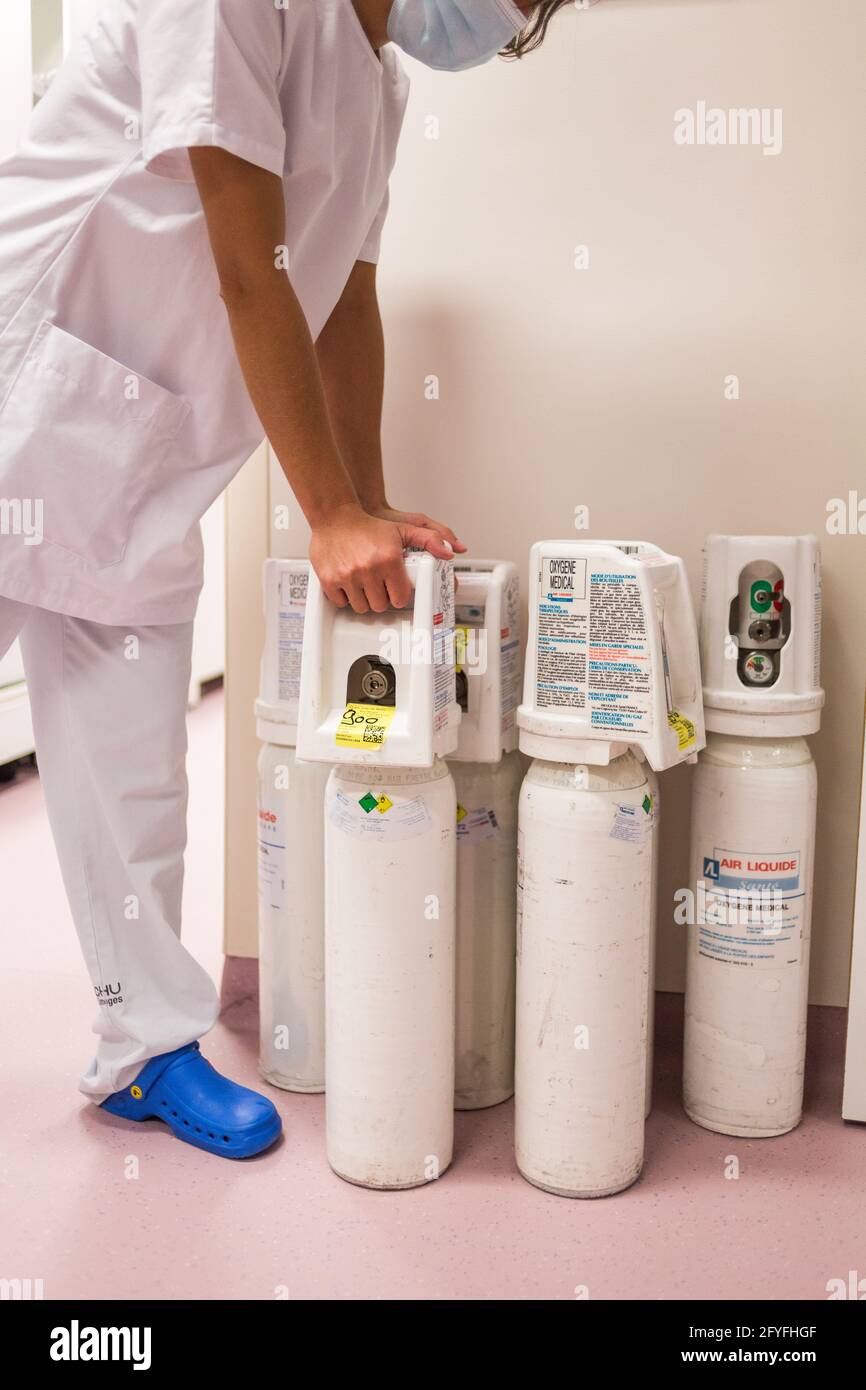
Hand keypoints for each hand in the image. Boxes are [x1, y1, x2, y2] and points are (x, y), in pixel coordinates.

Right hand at [309, 503, 458, 613]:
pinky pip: (340, 602)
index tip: (396, 591)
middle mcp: (369, 569)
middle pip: (380, 606)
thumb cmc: (369, 525)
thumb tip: (452, 552)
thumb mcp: (404, 528)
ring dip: (364, 602)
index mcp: (389, 560)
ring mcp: (348, 576)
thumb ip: (431, 539)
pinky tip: (349, 587)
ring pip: (361, 607)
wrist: (335, 517)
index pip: (400, 598)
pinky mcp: (329, 579)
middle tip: (380, 589)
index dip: (399, 596)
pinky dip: (345, 599)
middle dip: (382, 600)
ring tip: (365, 588)